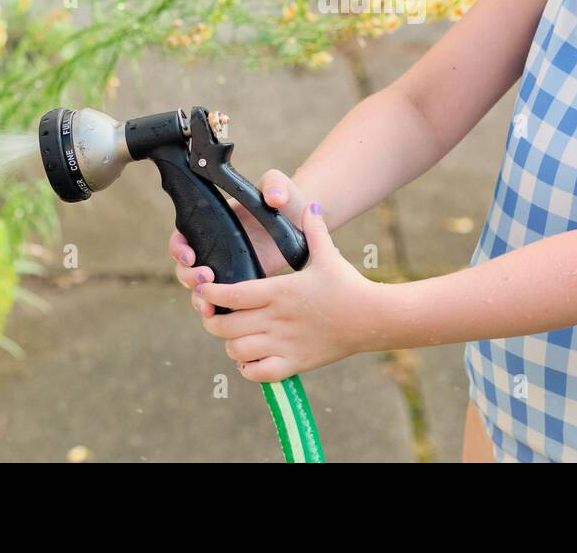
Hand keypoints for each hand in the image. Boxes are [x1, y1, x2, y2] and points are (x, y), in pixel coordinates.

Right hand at [169, 168, 305, 313]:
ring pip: (198, 289)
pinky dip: (216, 309)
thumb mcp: (279, 186)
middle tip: (206, 277)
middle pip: (185, 267)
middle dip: (188, 276)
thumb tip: (274, 197)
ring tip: (209, 305)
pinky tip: (222, 315)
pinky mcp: (240, 284)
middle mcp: (214, 246)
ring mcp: (225, 267)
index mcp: (214, 222)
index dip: (178, 247)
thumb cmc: (286, 199)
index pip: (183, 236)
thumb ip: (275, 184)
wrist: (302, 222)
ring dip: (198, 298)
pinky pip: (220, 301)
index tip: (190, 255)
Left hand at [197, 201, 380, 382]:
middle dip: (212, 320)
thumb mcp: (328, 255)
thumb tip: (311, 204)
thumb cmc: (348, 285)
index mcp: (280, 291)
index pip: (232, 295)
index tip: (203, 290)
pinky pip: (258, 373)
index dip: (210, 294)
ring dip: (230, 344)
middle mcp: (277, 319)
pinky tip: (250, 358)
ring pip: (237, 350)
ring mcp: (285, 344)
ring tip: (233, 335)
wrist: (372, 318)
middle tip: (213, 314)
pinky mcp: (295, 363)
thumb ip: (314, 230)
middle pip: (225, 325)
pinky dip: (248, 368)